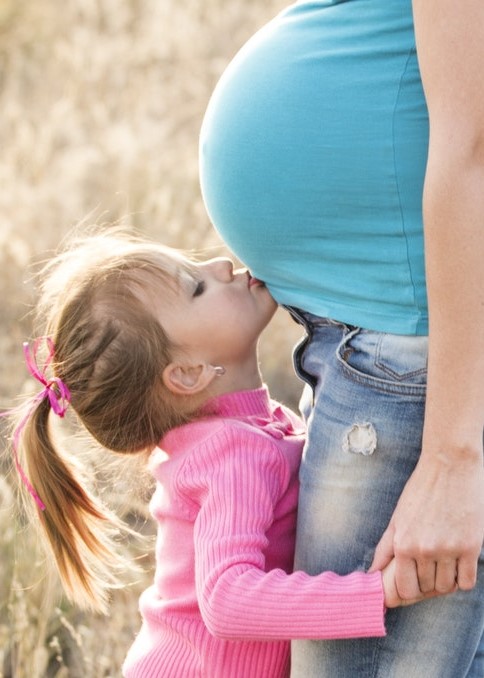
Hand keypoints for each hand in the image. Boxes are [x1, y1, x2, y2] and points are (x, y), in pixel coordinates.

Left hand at [371, 453, 483, 600]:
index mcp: (403, 543)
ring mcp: (449, 550)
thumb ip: (385, 548)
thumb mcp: (397, 517)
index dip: (405, 593)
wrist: (450, 466)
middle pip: (425, 590)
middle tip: (427, 572)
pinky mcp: (471, 547)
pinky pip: (466, 582)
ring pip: (446, 588)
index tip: (409, 587)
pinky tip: (457, 565)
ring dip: (443, 582)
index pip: (403, 589)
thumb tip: (372, 573)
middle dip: (425, 585)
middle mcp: (425, 550)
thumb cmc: (421, 490)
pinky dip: (461, 579)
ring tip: (442, 565)